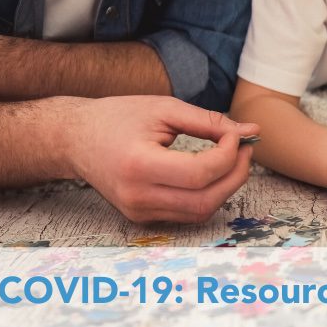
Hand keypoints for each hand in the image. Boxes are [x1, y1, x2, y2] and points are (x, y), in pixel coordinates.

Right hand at [61, 96, 258, 222]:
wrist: (75, 139)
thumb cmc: (118, 117)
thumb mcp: (164, 109)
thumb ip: (209, 122)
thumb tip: (250, 131)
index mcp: (139, 165)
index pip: (199, 173)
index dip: (228, 155)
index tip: (235, 135)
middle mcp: (137, 196)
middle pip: (205, 199)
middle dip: (235, 175)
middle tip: (245, 150)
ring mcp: (138, 212)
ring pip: (200, 211)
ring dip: (226, 187)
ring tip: (232, 159)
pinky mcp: (141, 217)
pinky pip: (187, 213)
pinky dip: (207, 195)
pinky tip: (212, 173)